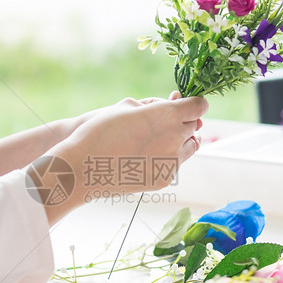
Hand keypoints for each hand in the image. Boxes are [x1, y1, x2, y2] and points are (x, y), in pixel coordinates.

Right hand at [34, 94, 208, 222]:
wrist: (83, 167)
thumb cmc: (100, 130)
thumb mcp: (127, 106)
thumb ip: (156, 104)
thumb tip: (174, 105)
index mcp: (167, 115)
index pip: (199, 106)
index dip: (193, 103)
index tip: (184, 104)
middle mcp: (175, 138)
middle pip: (194, 126)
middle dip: (184, 121)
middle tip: (163, 120)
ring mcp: (172, 162)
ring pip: (189, 147)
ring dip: (180, 140)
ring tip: (156, 138)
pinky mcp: (164, 179)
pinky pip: (174, 165)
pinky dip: (167, 158)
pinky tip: (145, 156)